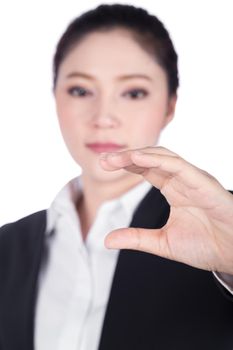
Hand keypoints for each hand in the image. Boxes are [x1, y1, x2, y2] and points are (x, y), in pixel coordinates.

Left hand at [100, 146, 232, 273]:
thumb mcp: (162, 243)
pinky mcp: (203, 182)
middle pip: (150, 159)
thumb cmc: (206, 246)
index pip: (146, 170)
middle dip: (126, 158)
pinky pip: (178, 165)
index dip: (125, 165)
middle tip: (103, 160)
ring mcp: (193, 179)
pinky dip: (157, 160)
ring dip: (137, 155)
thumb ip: (136, 238)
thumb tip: (107, 240)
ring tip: (114, 158)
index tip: (104, 165)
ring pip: (162, 157)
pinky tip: (137, 159)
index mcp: (173, 189)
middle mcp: (182, 180)